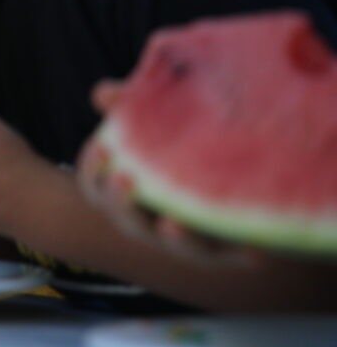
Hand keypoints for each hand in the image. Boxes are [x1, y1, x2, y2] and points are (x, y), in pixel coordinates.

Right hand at [78, 81, 262, 265]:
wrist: (220, 176)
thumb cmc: (171, 141)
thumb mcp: (151, 120)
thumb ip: (129, 106)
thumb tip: (103, 92)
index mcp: (124, 192)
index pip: (95, 186)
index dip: (92, 169)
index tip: (102, 147)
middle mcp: (148, 220)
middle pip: (126, 220)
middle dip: (120, 202)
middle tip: (124, 178)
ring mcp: (183, 237)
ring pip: (174, 245)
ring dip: (174, 237)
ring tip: (172, 225)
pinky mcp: (220, 244)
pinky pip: (227, 253)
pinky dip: (237, 254)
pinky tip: (254, 251)